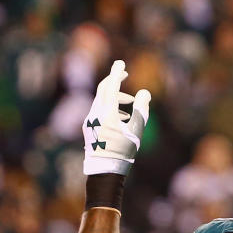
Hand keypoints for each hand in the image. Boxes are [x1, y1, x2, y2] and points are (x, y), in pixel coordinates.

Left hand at [82, 60, 150, 175]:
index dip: (116, 73)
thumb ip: (141, 110)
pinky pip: (98, 110)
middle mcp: (95, 114)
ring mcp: (89, 120)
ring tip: (130, 103)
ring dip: (115, 97)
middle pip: (103, 89)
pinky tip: (120, 117)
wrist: (104, 170)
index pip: (111, 87)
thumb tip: (144, 92)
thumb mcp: (136, 131)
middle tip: (123, 74)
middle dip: (113, 80)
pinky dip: (109, 107)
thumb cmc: (123, 151)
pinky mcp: (88, 127)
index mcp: (107, 113)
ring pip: (101, 100)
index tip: (120, 62)